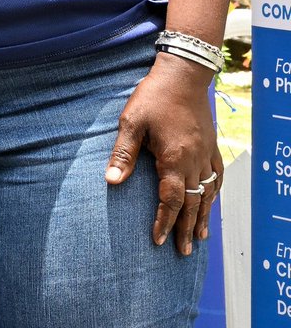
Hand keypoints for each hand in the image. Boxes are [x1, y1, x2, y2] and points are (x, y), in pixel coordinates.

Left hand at [105, 54, 222, 254]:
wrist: (183, 75)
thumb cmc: (153, 97)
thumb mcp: (132, 122)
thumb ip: (123, 153)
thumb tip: (112, 181)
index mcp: (173, 158)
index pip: (170, 199)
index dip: (164, 221)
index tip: (158, 239)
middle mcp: (194, 161)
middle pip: (192, 203)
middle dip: (186, 228)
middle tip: (183, 252)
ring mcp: (205, 154)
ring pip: (207, 193)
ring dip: (203, 216)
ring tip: (200, 237)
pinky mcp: (211, 145)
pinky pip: (216, 176)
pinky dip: (213, 193)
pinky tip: (210, 200)